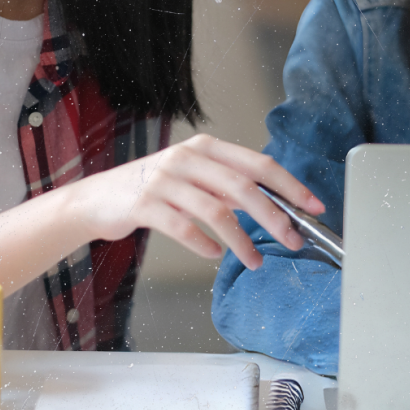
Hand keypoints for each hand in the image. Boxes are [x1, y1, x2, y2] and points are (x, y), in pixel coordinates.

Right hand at [66, 134, 324, 269]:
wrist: (97, 199)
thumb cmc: (152, 190)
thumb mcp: (193, 178)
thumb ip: (228, 186)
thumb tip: (275, 206)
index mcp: (206, 148)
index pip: (258, 163)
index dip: (290, 185)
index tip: (313, 206)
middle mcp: (186, 158)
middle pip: (242, 186)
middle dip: (274, 217)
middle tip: (293, 240)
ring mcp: (164, 180)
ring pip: (216, 210)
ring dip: (241, 240)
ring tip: (254, 260)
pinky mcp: (144, 204)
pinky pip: (183, 228)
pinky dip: (203, 245)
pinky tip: (213, 255)